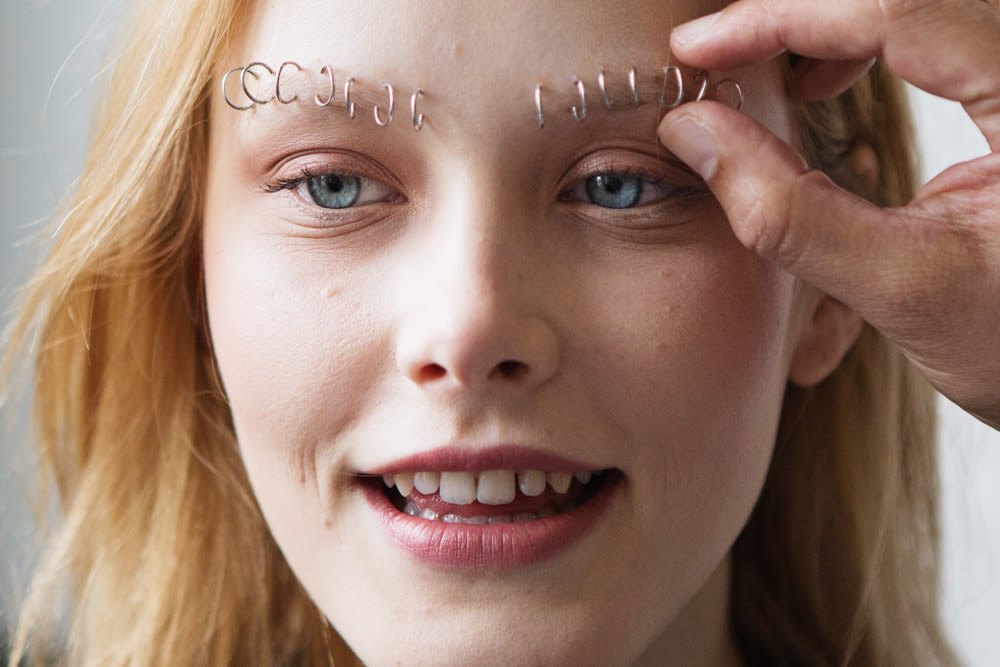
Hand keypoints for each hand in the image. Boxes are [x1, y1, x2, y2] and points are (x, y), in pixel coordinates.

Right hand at [658, 0, 999, 428]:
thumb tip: (694, 133)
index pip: (900, 11)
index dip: (784, 17)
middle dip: (796, 13)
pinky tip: (823, 78)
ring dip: (825, 22)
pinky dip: (860, 39)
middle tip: (718, 52)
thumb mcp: (900, 286)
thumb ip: (790, 214)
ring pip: (916, 2)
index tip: (701, 47)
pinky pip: (932, 27)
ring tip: (763, 69)